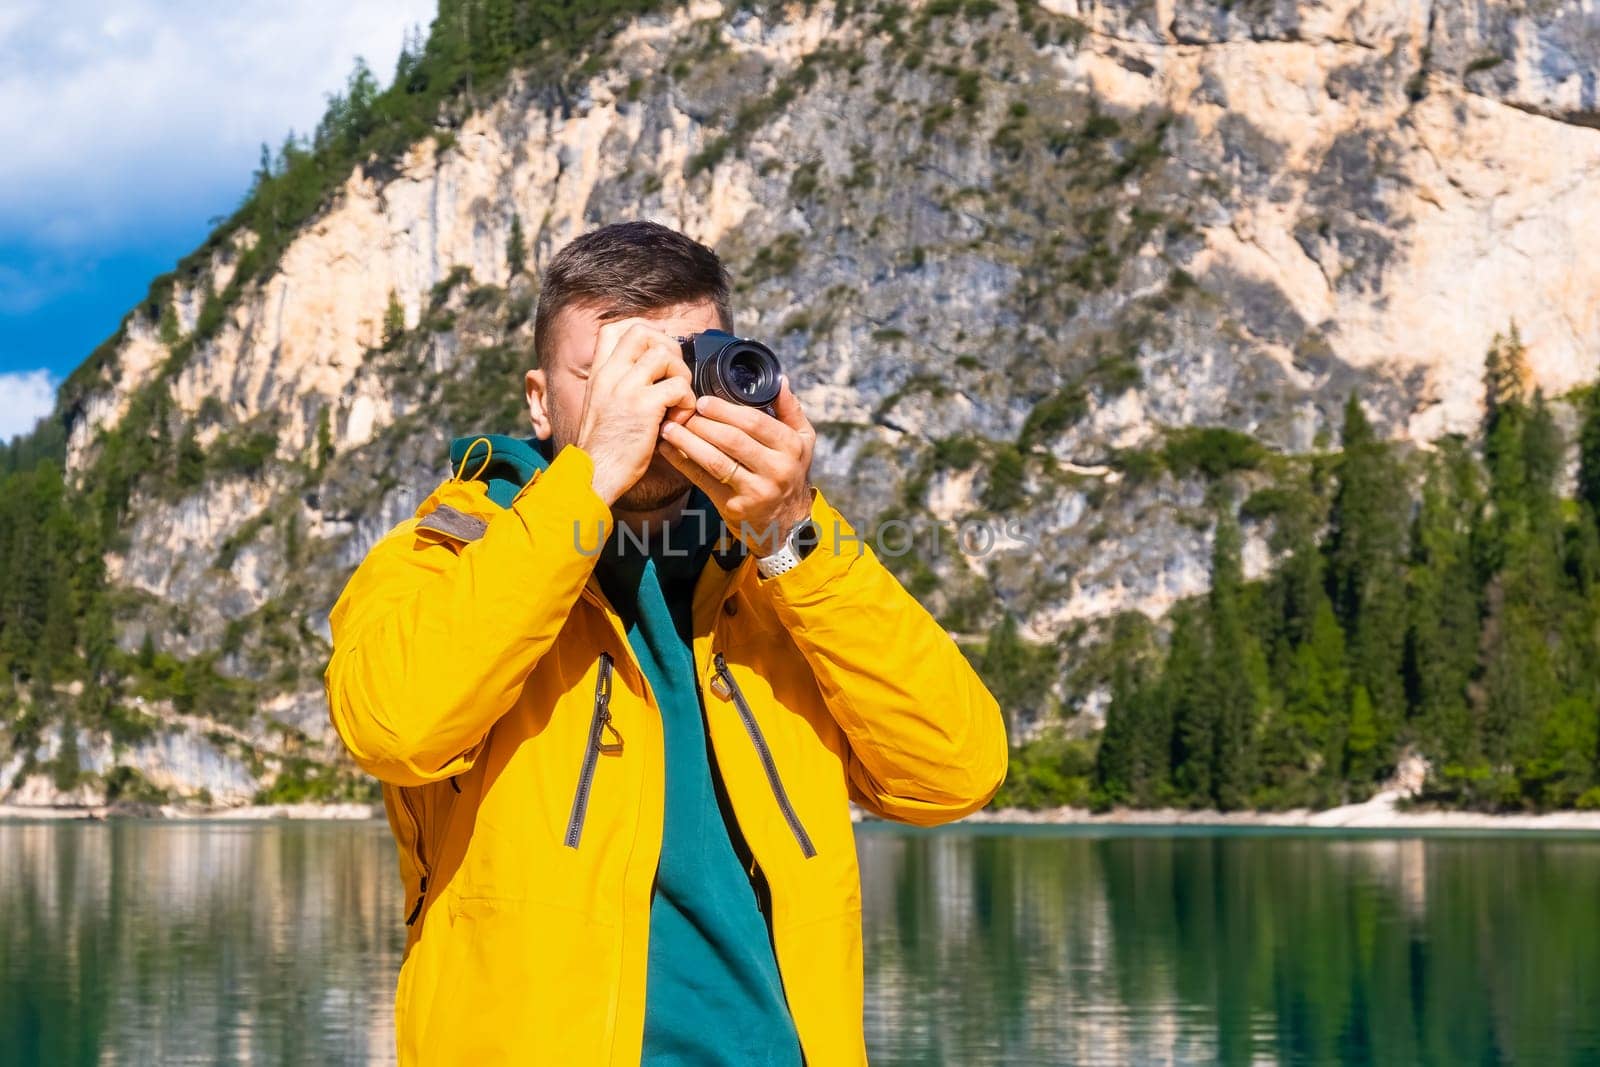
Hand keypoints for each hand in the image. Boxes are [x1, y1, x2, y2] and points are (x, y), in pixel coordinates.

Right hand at [575, 319, 695, 505]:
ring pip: (665, 355)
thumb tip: (649, 372)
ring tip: (677, 402)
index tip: (656, 356)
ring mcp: (626, 388)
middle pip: (643, 331)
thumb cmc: (604, 448)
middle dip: (668, 348)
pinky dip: (686, 402)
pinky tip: (678, 420)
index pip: (614, 328)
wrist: (594, 475)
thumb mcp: (601, 406)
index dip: (643, 333)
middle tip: (672, 377)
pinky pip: (678, 386)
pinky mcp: (643, 407)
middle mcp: (610, 374)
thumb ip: (618, 385)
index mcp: (599, 374)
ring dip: (681, 376)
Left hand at [657, 377, 815, 553]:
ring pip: (715, 461)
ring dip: (688, 442)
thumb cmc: (791, 472)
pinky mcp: (735, 507)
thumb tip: (781, 381)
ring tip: (669, 428)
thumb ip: (791, 411)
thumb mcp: (803, 441)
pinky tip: (669, 450)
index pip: (755, 423)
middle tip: (681, 411)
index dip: (725, 410)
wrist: (787, 522)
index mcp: (791, 447)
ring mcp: (756, 491)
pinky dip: (683, 464)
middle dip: (702, 423)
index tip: (702, 401)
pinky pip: (704, 481)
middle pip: (732, 440)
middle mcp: (776, 469)